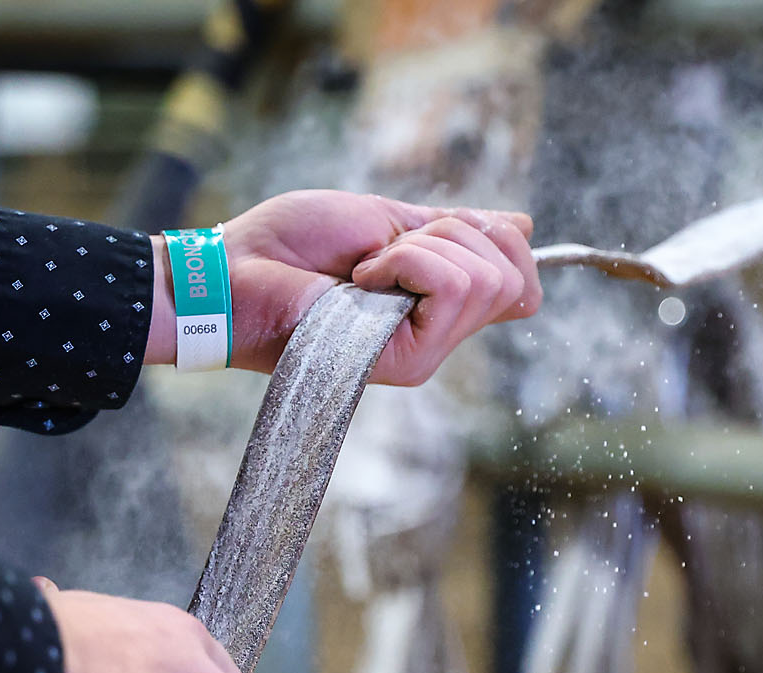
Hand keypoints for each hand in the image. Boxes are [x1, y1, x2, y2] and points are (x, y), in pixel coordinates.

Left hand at [148, 191, 540, 385]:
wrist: (238, 272)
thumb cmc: (292, 245)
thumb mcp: (386, 220)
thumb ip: (451, 228)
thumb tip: (524, 225)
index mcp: (440, 304)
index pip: (522, 283)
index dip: (500, 239)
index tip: (440, 225)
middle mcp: (440, 335)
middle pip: (513, 276)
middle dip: (455, 234)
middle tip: (388, 249)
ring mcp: (428, 352)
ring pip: (485, 279)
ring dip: (423, 247)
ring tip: (368, 266)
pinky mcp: (410, 361)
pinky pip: (451, 286)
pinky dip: (407, 260)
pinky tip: (361, 279)